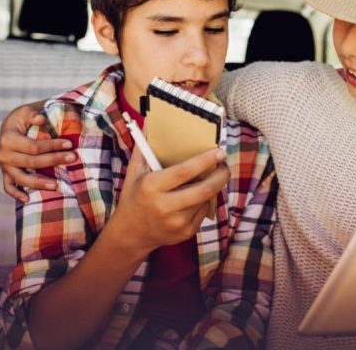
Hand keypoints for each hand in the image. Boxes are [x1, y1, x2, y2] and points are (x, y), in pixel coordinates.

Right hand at [0, 101, 75, 200]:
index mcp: (7, 139)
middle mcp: (3, 155)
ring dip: (39, 183)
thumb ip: (33, 114)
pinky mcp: (5, 174)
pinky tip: (27, 199)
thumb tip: (41, 119)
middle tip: (72, 158)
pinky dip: (16, 194)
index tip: (70, 144)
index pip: (33, 147)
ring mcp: (4, 166)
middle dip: (54, 160)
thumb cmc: (22, 118)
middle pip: (31, 162)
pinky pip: (8, 186)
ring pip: (21, 179)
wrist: (10, 127)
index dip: (52, 146)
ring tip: (56, 185)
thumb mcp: (26, 111)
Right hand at [108, 147, 228, 257]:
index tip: (220, 152)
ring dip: (212, 187)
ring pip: (205, 200)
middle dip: (220, 176)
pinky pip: (203, 212)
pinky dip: (204, 201)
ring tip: (211, 177)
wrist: (130, 234)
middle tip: (225, 166)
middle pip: (204, 189)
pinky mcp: (185, 232)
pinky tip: (197, 196)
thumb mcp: (134, 172)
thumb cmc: (133, 197)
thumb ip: (144, 147)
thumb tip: (150, 121)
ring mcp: (177, 222)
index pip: (185, 171)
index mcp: (152, 187)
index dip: (206, 161)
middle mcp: (165, 206)